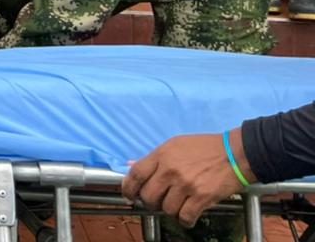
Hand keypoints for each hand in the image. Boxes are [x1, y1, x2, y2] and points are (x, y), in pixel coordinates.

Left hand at [122, 130, 250, 226]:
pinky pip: (185, 217)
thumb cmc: (205, 147)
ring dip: (169, 211)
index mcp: (162, 154)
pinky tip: (187, 216)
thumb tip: (131, 166)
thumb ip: (155, 158)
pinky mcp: (202, 197)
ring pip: (166, 208)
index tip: (129, 195)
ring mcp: (186, 185)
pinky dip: (184, 220)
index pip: (136, 174)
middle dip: (150, 202)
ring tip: (176, 205)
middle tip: (157, 201)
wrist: (236, 153)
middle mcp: (171, 170)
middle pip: (148, 195)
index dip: (128, 188)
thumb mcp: (176, 144)